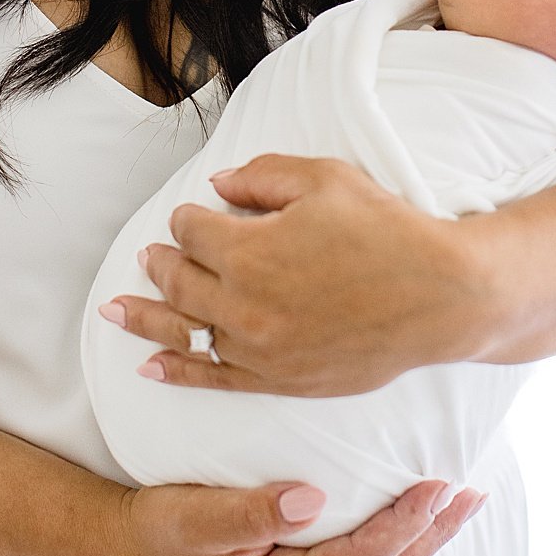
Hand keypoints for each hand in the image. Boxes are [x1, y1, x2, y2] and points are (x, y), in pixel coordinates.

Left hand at [101, 154, 483, 395]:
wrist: (440, 297)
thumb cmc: (386, 229)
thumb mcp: (325, 179)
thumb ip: (264, 176)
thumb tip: (219, 185)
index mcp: (249, 249)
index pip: (193, 230)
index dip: (192, 216)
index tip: (203, 211)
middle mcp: (244, 304)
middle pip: (180, 281)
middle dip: (161, 263)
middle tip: (150, 254)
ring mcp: (260, 348)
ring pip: (187, 332)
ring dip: (148, 318)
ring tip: (114, 312)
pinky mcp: (281, 379)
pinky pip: (214, 379)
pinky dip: (178, 371)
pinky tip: (150, 367)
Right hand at [115, 474, 486, 555]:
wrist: (137, 549)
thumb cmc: (166, 529)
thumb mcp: (199, 517)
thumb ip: (254, 511)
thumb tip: (310, 497)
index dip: (402, 524)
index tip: (436, 486)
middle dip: (432, 535)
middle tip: (470, 493)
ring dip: (422, 538)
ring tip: (459, 501)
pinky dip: (395, 536)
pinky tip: (411, 512)